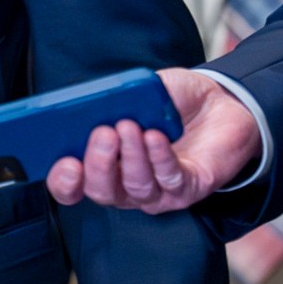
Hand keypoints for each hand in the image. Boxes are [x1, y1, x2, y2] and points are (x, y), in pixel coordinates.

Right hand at [44, 69, 259, 214]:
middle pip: (101, 192)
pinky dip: (160, 158)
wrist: (219, 103)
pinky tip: (156, 136)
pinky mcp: (188, 189)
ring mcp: (157, 192)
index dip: (63, 180)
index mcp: (102, 163)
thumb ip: (114, 99)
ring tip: (130, 126)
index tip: (65, 161)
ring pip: (135, 189)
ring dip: (131, 158)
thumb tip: (93, 103)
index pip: (72, 185)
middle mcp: (125, 184)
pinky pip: (169, 180)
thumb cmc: (171, 101)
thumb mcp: (136, 92)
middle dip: (98, 165)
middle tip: (103, 134)